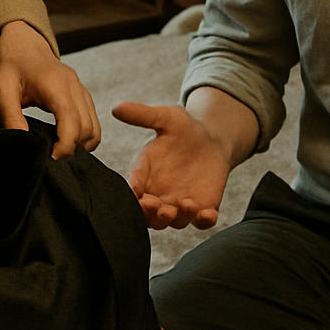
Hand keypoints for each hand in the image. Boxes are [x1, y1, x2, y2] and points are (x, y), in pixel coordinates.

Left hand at [0, 21, 100, 157]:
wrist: (25, 47)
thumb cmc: (12, 68)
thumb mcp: (2, 91)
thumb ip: (11, 116)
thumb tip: (24, 141)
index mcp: (55, 85)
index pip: (72, 122)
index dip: (65, 146)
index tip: (50, 158)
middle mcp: (74, 87)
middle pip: (86, 128)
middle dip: (72, 148)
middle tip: (51, 157)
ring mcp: (82, 91)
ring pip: (94, 127)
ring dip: (81, 144)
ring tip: (58, 151)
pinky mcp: (84, 96)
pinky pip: (94, 122)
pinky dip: (86, 136)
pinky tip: (67, 142)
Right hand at [115, 100, 231, 230]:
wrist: (212, 139)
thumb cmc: (183, 128)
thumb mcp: (165, 117)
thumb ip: (142, 115)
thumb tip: (116, 107)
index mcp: (144, 175)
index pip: (133, 191)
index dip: (133, 196)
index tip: (136, 193)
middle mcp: (159, 194)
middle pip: (149, 215)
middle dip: (151, 214)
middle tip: (157, 205)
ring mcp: (180, 204)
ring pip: (174, 221)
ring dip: (176, 218)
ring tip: (185, 204)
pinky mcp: (203, 208)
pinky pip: (201, 222)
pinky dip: (203, 221)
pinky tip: (207, 214)